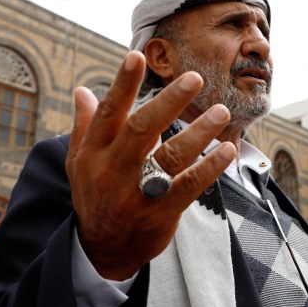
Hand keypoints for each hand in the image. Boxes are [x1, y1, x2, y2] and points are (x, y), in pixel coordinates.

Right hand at [66, 51, 235, 279]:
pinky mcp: (161, 213)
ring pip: (171, 156)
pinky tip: (227, 150)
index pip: (109, 113)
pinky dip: (210, 167)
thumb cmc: (95, 196)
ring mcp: (138, 193)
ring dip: (199, 132)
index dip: (122, 84)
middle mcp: (114, 170)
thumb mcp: (80, 163)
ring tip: (220, 111)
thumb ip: (85, 127)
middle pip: (143, 129)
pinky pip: (189, 186)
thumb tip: (82, 91)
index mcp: (94, 153)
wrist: (104, 250)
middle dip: (170, 101)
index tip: (136, 56)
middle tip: (195, 78)